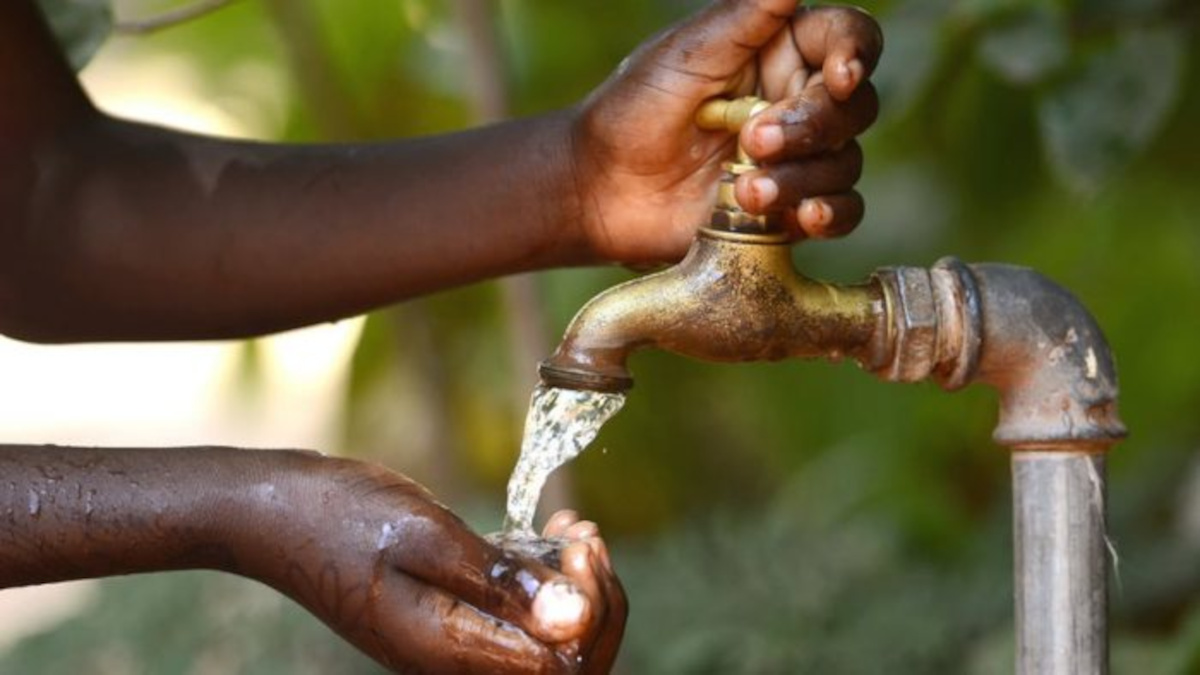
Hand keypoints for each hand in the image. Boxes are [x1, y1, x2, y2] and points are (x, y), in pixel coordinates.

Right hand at [241, 455, 624, 673]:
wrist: (273, 512)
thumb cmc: (340, 515)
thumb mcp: (426, 536)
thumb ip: (500, 583)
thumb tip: (574, 620)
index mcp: (450, 651)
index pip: (562, 668)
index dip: (592, 612)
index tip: (580, 546)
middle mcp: (454, 660)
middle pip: (562, 662)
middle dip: (595, 602)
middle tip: (585, 536)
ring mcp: (450, 641)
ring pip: (542, 639)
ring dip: (572, 587)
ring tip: (572, 528)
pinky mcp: (446, 617)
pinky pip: (513, 616)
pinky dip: (541, 579)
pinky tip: (545, 533)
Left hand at [569, 0, 882, 264]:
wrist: (600, 187)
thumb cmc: (633, 109)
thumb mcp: (686, 53)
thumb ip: (747, 15)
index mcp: (780, 51)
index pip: (847, 38)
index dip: (856, 53)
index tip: (838, 76)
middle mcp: (796, 101)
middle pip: (854, 107)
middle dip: (813, 125)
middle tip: (753, 140)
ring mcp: (795, 159)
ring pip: (845, 162)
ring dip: (803, 177)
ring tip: (747, 190)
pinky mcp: (787, 210)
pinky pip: (840, 212)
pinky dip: (828, 214)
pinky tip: (801, 216)